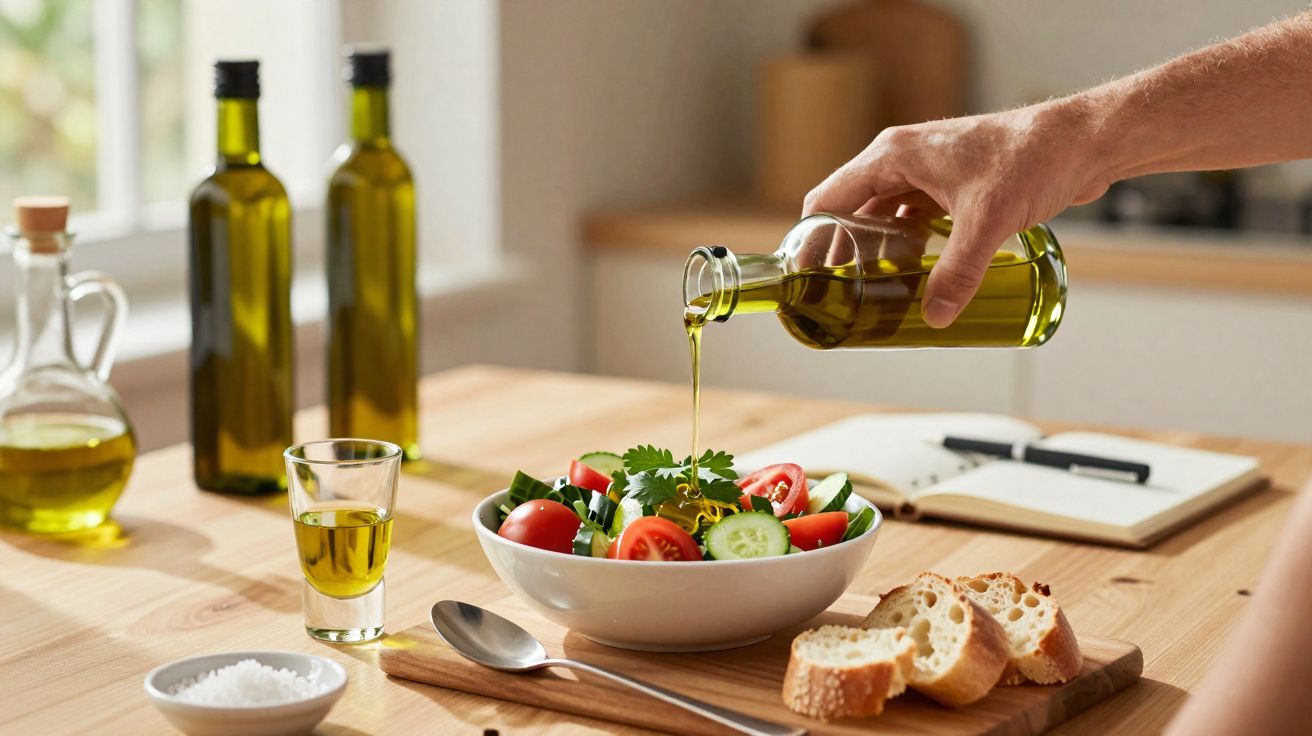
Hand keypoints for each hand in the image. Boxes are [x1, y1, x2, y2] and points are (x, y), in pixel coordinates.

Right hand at [802, 102, 1110, 326]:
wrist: (1082, 141)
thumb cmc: (1032, 158)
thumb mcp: (988, 221)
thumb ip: (958, 273)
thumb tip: (937, 318)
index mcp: (893, 155)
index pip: (827, 198)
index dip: (810, 239)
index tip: (803, 277)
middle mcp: (902, 159)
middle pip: (852, 211)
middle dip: (843, 253)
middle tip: (839, 295)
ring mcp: (928, 171)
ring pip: (885, 217)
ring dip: (877, 252)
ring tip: (873, 291)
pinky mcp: (952, 184)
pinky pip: (914, 218)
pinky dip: (908, 245)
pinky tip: (915, 273)